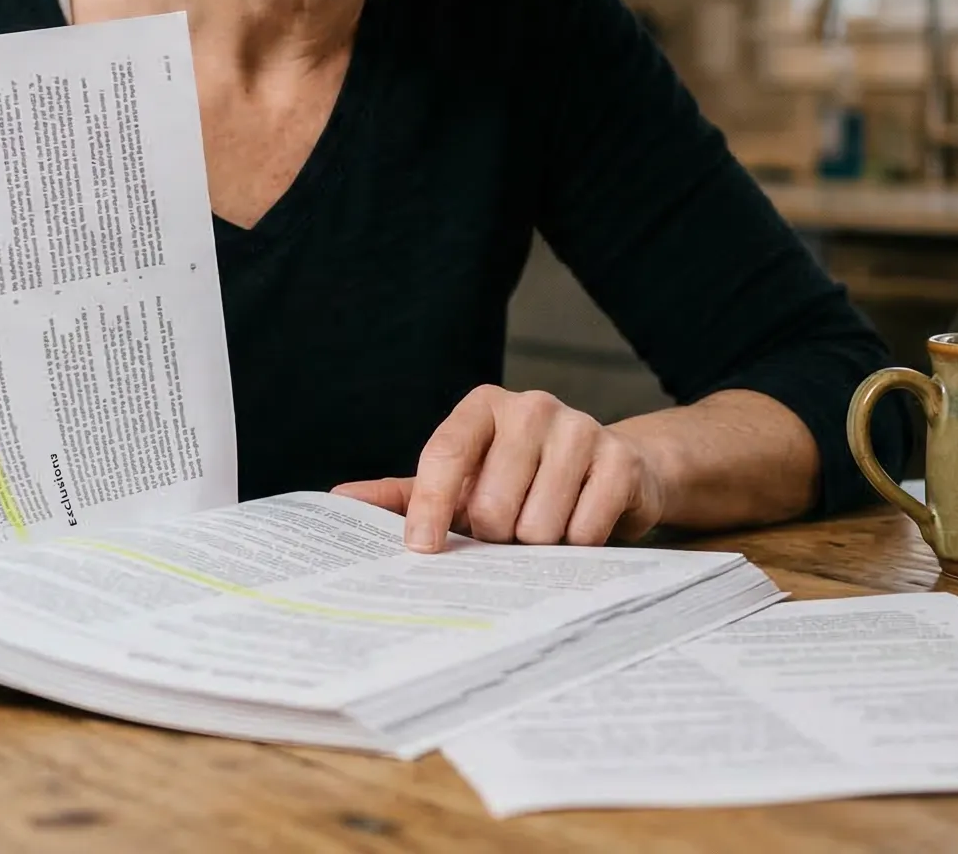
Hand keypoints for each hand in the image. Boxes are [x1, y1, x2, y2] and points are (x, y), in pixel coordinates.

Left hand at [332, 385, 667, 551]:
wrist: (612, 472)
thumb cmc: (521, 481)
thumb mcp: (463, 482)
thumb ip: (403, 493)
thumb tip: (337, 501)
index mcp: (483, 407)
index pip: (445, 454)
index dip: (429, 506)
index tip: (421, 550)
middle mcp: (531, 407)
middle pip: (492, 506)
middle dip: (498, 535)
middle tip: (510, 527)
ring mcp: (580, 428)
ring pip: (537, 526)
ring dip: (538, 544)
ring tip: (546, 526)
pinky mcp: (620, 460)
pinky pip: (584, 530)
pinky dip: (578, 545)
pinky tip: (580, 525)